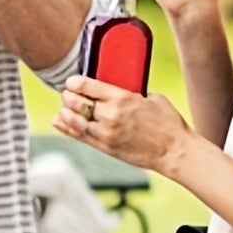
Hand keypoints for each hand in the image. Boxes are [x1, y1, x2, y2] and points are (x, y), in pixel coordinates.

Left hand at [53, 74, 193, 178]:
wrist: (174, 151)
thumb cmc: (167, 123)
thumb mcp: (152, 97)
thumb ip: (131, 92)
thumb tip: (120, 87)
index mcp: (122, 98)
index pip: (87, 86)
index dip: (74, 82)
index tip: (71, 81)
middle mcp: (110, 115)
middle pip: (76, 102)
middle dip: (68, 96)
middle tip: (68, 94)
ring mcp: (105, 133)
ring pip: (73, 120)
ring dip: (65, 112)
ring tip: (64, 108)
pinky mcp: (105, 147)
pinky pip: (79, 136)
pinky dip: (66, 128)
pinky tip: (59, 121)